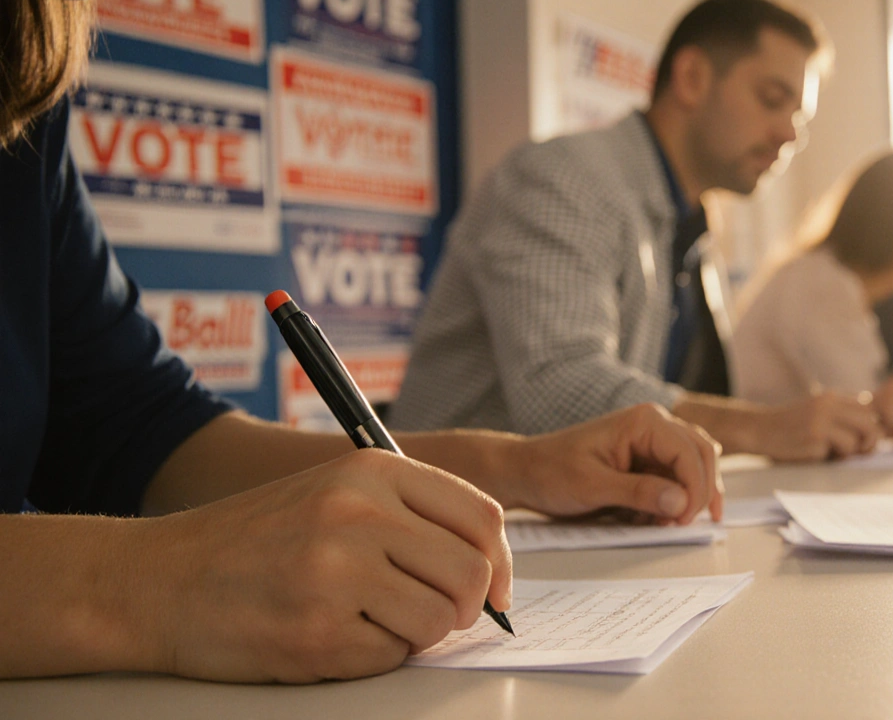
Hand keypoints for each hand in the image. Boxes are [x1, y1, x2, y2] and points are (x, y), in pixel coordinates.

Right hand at [145, 449, 510, 682]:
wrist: (157, 581)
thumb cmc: (254, 541)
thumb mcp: (334, 494)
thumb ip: (410, 516)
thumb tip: (491, 567)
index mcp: (372, 471)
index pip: (482, 516)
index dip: (501, 563)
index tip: (497, 592)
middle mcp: (359, 512)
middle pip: (471, 573)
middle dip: (465, 606)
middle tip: (434, 614)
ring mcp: (338, 571)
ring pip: (439, 620)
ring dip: (416, 633)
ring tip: (369, 619)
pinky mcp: (318, 630)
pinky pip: (391, 657)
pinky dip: (373, 656)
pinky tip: (330, 635)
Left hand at [499, 404, 722, 524]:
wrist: (525, 474)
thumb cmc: (550, 472)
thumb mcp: (592, 486)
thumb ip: (639, 492)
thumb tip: (681, 502)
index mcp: (644, 421)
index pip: (691, 452)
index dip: (696, 488)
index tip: (684, 520)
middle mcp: (654, 426)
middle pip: (703, 455)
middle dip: (700, 492)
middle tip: (685, 525)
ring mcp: (652, 444)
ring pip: (694, 468)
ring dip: (689, 498)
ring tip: (670, 524)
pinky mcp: (647, 463)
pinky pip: (676, 481)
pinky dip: (674, 503)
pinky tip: (657, 520)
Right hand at [753, 390, 881, 461]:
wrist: (759, 430)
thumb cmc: (790, 427)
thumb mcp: (817, 413)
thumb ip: (841, 417)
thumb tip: (876, 431)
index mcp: (832, 397)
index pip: (868, 409)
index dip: (871, 427)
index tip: (863, 440)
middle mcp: (829, 405)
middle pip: (870, 422)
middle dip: (870, 441)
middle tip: (860, 451)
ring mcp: (822, 420)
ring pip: (857, 439)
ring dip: (849, 452)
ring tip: (833, 453)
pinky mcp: (815, 436)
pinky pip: (840, 450)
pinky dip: (833, 457)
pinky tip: (817, 454)